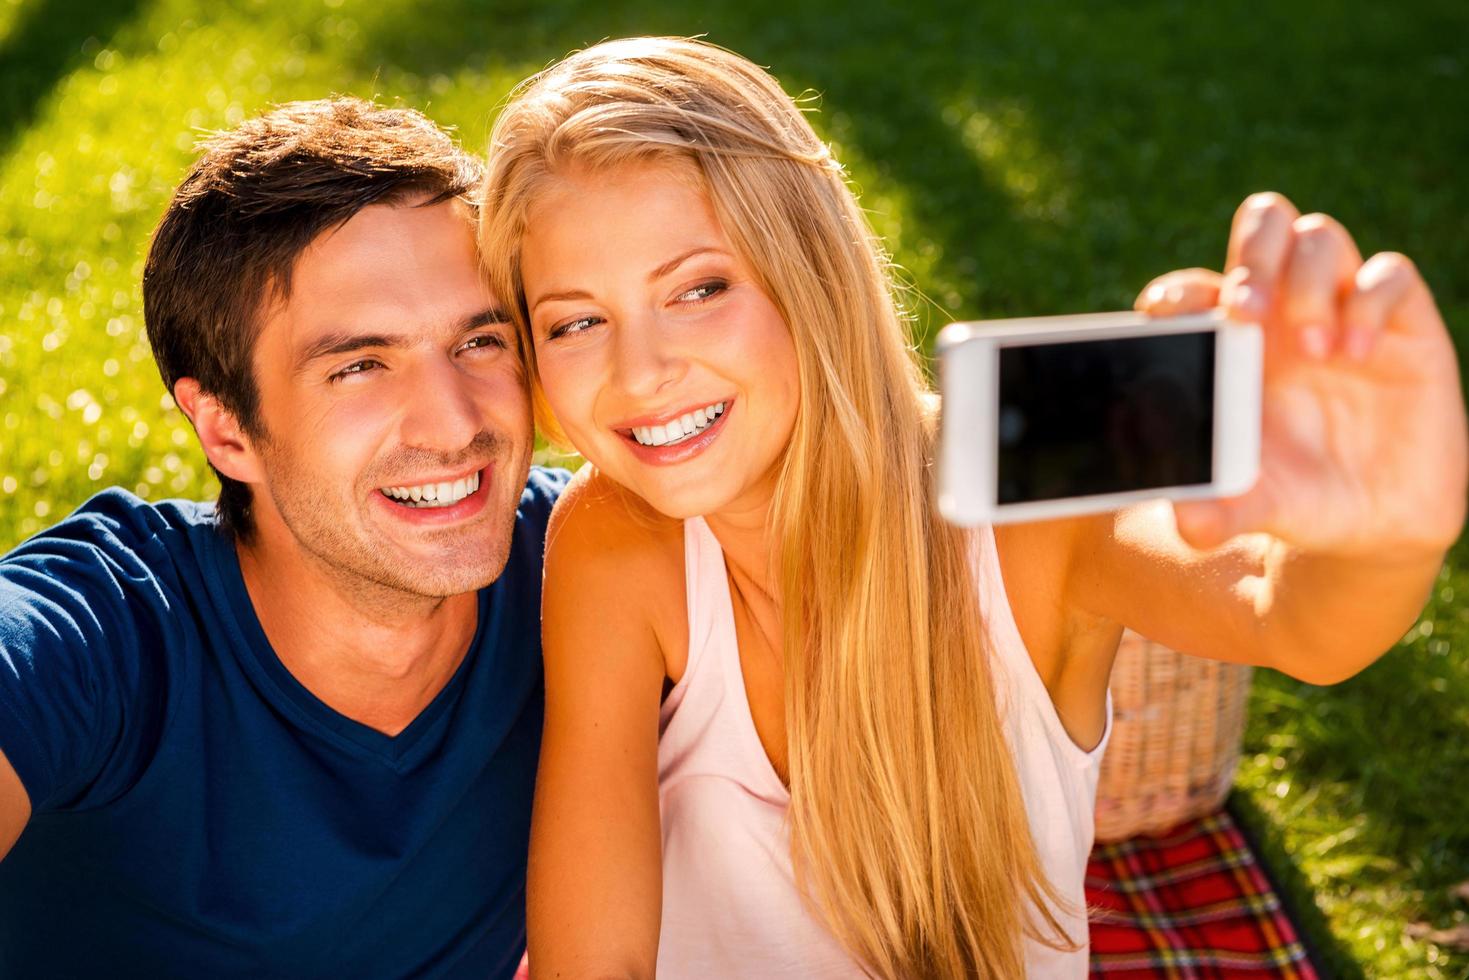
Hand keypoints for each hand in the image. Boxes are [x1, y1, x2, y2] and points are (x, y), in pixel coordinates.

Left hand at [1136, 192, 1467, 556]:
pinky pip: (1389, 273)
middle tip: (1249, 310)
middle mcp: (1281, 313)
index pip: (1192, 288)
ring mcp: (1340, 309)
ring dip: (1308, 282)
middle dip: (1252, 253)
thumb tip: (1187, 523)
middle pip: (1262, 226)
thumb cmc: (1297, 498)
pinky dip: (1369, 299)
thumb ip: (1217, 510)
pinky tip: (1357, 353)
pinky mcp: (1401, 322)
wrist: (1374, 524)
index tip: (1174, 319)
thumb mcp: (1254, 507)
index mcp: (1228, 345)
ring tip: (1314, 353)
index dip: (1180, 292)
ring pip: (1319, 237)